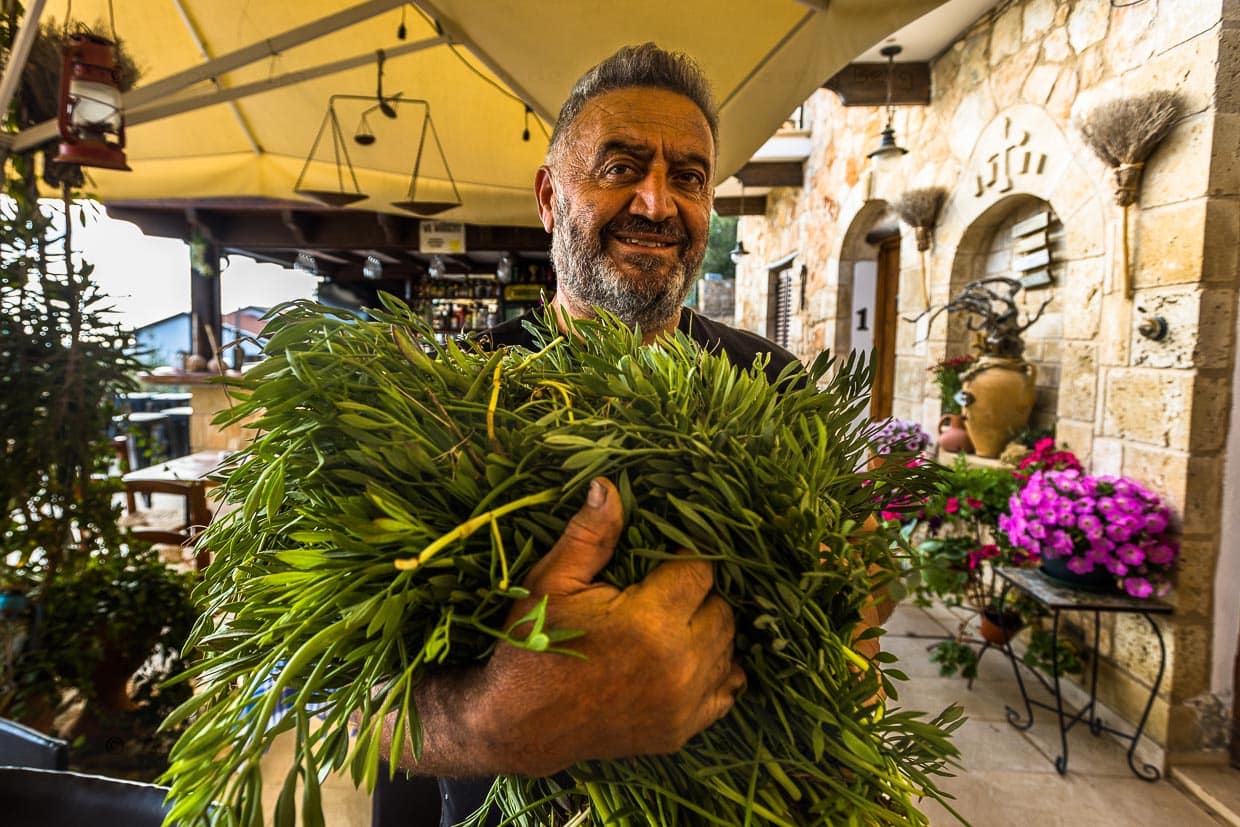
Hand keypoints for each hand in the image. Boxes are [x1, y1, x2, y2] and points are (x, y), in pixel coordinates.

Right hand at [466, 477, 743, 776]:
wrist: (518, 726)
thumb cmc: (532, 647)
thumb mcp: (552, 582)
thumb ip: (590, 536)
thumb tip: (608, 485)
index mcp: (648, 621)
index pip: (701, 571)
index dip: (682, 561)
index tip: (660, 564)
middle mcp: (677, 664)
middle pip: (722, 610)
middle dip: (697, 597)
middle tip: (660, 596)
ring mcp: (683, 703)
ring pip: (728, 649)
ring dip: (707, 632)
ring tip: (671, 626)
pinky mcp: (682, 730)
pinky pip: (727, 692)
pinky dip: (715, 673)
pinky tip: (688, 661)